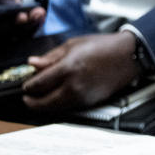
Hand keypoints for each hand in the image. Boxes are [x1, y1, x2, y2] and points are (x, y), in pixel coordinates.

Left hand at [22, 31, 140, 110]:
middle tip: (28, 97)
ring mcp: (84, 96)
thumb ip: (50, 57)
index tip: (26, 84)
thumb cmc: (104, 47)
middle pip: (43, 103)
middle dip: (32, 101)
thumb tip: (33, 64)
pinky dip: (60, 104)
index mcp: (68, 68)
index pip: (37, 85)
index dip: (27, 86)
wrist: (128, 56)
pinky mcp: (91, 102)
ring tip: (43, 96)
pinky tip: (59, 96)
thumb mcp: (73, 45)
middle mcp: (74, 86)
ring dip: (46, 104)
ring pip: (55, 108)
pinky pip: (69, 107)